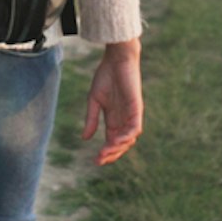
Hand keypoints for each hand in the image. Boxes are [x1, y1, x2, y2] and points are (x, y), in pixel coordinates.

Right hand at [79, 40, 144, 165]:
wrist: (116, 59)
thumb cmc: (106, 76)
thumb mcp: (94, 100)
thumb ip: (91, 119)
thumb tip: (85, 139)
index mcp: (113, 118)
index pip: (112, 141)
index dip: (106, 153)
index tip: (95, 161)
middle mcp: (124, 119)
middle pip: (121, 144)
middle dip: (111, 154)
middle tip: (99, 159)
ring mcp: (131, 114)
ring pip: (129, 138)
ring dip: (119, 147)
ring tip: (106, 151)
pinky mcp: (137, 107)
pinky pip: (135, 127)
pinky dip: (127, 136)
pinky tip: (117, 140)